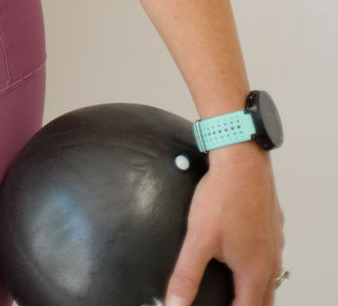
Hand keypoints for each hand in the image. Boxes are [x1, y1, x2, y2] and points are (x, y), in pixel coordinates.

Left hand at [165, 143, 284, 305]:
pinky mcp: (273, 223)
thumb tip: (174, 303)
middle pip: (265, 298)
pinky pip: (272, 253)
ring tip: (241, 289)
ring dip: (258, 288)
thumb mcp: (198, 239)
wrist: (242, 159)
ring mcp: (275, 241)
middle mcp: (270, 260)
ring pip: (272, 276)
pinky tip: (248, 252)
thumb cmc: (223, 197)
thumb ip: (186, 275)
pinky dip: (262, 263)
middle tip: (232, 303)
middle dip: (248, 305)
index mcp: (254, 271)